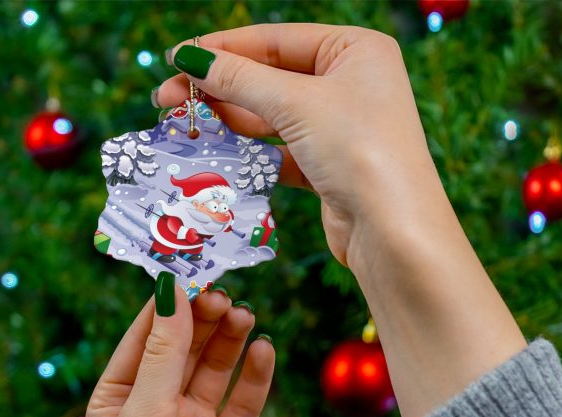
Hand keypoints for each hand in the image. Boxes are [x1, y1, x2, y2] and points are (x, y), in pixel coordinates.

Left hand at [86, 286, 273, 416]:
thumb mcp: (145, 414)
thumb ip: (163, 352)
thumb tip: (170, 290)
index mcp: (121, 397)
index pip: (146, 336)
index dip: (169, 304)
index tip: (193, 272)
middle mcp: (158, 406)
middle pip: (185, 347)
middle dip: (204, 319)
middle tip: (226, 295)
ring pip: (216, 367)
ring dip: (231, 340)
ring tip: (246, 316)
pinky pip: (245, 399)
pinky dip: (256, 374)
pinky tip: (264, 350)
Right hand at [157, 25, 525, 416]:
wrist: (393, 232)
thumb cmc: (359, 150)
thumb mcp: (297, 104)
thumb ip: (241, 79)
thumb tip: (191, 58)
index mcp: (355, 50)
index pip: (276, 40)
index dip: (223, 49)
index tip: (177, 59)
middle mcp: (350, 85)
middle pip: (271, 78)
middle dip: (220, 88)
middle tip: (168, 99)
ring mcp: (340, 128)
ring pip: (273, 117)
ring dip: (229, 120)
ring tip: (184, 123)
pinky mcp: (329, 166)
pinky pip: (281, 150)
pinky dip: (251, 152)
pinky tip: (217, 152)